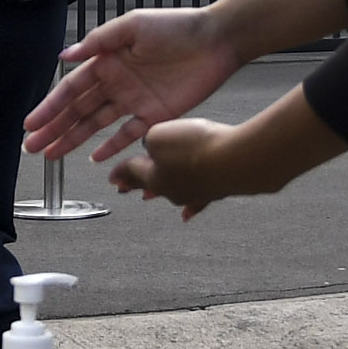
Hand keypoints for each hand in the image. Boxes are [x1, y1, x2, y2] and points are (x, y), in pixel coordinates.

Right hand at [29, 5, 238, 162]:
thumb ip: (98, 41)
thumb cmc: (175, 26)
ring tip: (52, 154)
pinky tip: (94, 158)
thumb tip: (65, 56)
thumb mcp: (132, 26)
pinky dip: (111, 146)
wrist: (216, 40)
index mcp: (107, 61)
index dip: (49, 107)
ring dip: (74, 139)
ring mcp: (134, 100)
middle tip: (33, 147)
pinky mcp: (156, 114)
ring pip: (96, 125)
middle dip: (54, 129)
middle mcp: (116, 82)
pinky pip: (128, 134)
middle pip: (78, 111)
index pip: (71, 89)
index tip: (30, 125)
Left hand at [115, 117, 297, 218]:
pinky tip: (187, 214)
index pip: (130, 172)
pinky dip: (191, 206)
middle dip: (133, 185)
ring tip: (147, 197)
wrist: (236, 161)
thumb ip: (150, 140)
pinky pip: (197, 201)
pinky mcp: (216, 191)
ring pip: (170, 193)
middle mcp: (172, 190)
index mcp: (153, 177)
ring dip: (158, 193)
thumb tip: (152, 145)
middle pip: (148, 185)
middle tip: (121, 190)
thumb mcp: (160, 134)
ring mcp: (194, 193)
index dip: (119, 172)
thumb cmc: (199, 148)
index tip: (111, 178)